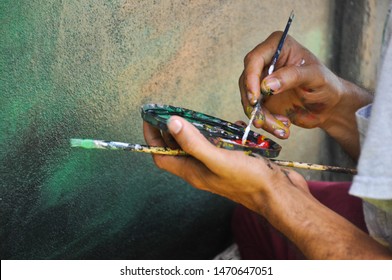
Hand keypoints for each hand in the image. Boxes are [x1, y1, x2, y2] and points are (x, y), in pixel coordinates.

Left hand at [143, 116, 307, 212]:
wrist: (279, 194)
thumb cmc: (249, 180)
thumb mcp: (218, 159)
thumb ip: (193, 143)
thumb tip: (171, 123)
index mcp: (192, 172)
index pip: (162, 155)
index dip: (152, 137)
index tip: (150, 117)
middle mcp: (201, 170)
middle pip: (177, 150)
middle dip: (170, 131)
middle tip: (170, 111)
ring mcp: (216, 167)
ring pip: (197, 147)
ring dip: (194, 131)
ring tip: (196, 115)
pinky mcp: (231, 163)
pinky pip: (218, 146)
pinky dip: (218, 134)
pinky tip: (228, 125)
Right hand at [239, 31, 345, 137]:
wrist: (329, 106)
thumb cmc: (326, 85)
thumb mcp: (314, 77)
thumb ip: (292, 77)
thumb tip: (266, 85)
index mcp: (278, 47)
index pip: (254, 59)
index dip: (250, 78)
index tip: (255, 97)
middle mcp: (266, 63)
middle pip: (246, 81)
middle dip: (253, 103)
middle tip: (262, 120)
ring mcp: (262, 82)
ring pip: (248, 99)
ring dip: (261, 117)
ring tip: (281, 128)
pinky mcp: (262, 99)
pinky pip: (255, 112)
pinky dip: (266, 123)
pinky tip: (282, 128)